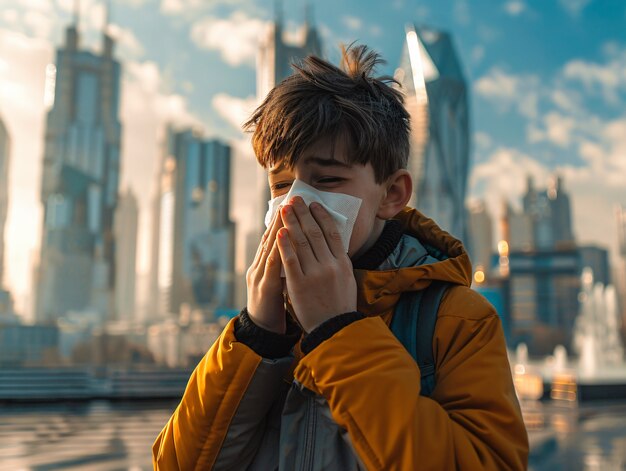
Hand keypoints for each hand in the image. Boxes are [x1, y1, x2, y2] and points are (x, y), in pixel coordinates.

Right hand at [246, 210, 285, 333]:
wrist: (262, 330)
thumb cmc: (273, 305)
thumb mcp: (280, 281)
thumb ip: (285, 264)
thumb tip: (297, 247)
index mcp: (264, 265)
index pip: (274, 238)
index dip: (281, 221)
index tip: (292, 204)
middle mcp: (260, 267)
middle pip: (270, 238)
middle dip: (281, 219)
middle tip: (290, 201)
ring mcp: (261, 277)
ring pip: (268, 248)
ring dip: (277, 229)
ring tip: (285, 213)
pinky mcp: (265, 289)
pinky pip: (272, 267)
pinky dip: (276, 251)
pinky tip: (281, 239)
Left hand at [276, 197, 356, 332]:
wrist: (333, 328)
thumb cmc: (340, 304)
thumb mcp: (347, 279)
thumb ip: (340, 261)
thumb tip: (334, 242)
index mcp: (342, 262)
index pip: (332, 233)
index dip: (321, 216)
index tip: (313, 204)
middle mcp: (330, 265)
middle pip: (315, 233)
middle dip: (303, 214)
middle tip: (295, 200)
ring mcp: (314, 274)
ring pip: (302, 242)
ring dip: (291, 223)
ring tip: (284, 210)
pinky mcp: (299, 284)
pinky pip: (290, 260)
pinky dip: (285, 245)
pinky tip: (279, 232)